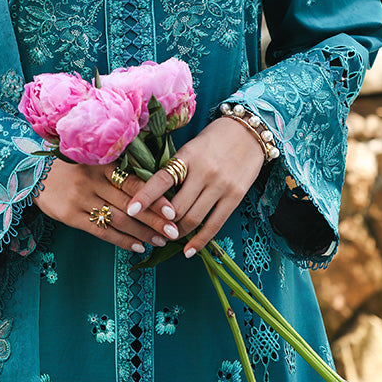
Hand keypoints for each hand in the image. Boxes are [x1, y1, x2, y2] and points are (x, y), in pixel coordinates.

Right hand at [36, 157, 179, 252]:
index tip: (173, 211)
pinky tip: (137, 246)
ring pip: (118, 220)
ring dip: (142, 233)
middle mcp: (92, 181)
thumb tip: (152, 186)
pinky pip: (101, 231)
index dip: (155, 198)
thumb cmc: (72, 167)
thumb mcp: (93, 161)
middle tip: (174, 231)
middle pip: (130, 204)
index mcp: (102, 165)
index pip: (134, 183)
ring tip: (160, 241)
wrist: (34, 173)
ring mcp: (80, 199)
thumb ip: (117, 171)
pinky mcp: (70, 216)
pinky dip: (121, 240)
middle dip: (154, 220)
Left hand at [125, 117, 265, 257]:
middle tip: (151, 229)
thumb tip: (156, 196)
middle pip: (176, 207)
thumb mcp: (191, 146)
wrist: (250, 131)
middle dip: (161, 222)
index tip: (131, 210)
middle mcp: (204, 172)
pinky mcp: (235, 196)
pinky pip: (215, 224)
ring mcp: (221, 185)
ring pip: (193, 219)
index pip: (161, 179)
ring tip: (167, 237)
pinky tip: (188, 251)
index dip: (145, 196)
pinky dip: (200, 241)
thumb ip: (176, 168)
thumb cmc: (215, 138)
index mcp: (188, 156)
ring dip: (177, 233)